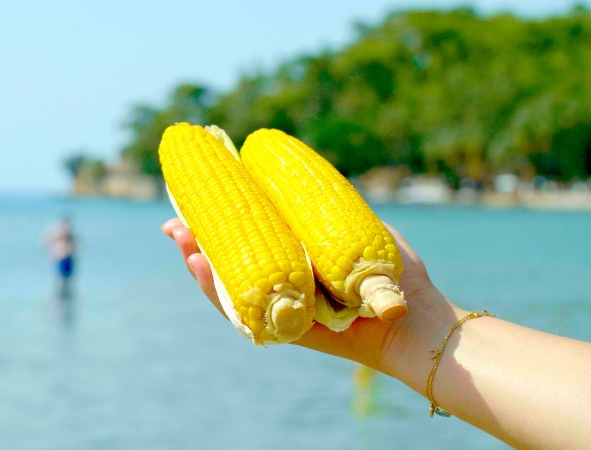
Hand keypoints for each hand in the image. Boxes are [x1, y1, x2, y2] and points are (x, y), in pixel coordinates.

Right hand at [161, 218, 459, 375]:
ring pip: (228, 287)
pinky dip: (218, 293)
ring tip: (181, 241)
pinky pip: (243, 313)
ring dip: (199, 265)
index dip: (217, 220)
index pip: (247, 238)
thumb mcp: (358, 225)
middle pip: (228, 262)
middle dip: (196, 243)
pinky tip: (200, 267)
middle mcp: (284, 284)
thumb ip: (326, 205)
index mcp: (296, 260)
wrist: (416, 317)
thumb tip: (289, 171)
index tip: (194, 198)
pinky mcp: (283, 329)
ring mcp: (281, 307)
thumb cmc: (396, 272)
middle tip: (174, 223)